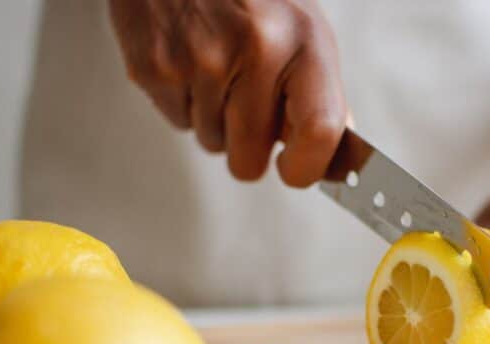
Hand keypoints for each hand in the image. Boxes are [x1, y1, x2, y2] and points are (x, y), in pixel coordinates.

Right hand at [108, 0, 345, 186]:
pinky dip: (184, 104)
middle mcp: (255, 51)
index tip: (295, 170)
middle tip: (246, 107)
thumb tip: (336, 154)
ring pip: (212, 143)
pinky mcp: (153, 67)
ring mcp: (198, 61)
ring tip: (215, 67)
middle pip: (250, 161)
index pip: (320, 131)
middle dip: (249, 149)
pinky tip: (189, 61)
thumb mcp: (303, 28)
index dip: (307, 167)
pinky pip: (176, 123)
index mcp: (304, 41)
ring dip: (216, 121)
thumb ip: (320, 92)